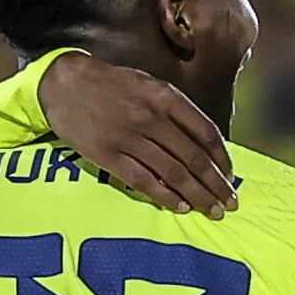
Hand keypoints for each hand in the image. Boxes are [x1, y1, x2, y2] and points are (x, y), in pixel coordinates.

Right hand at [37, 57, 233, 215]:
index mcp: (165, 97)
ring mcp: (130, 139)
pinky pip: (144, 182)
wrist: (64, 85)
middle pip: (194, 159)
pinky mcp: (110, 157)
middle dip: (216, 185)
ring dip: (198, 196)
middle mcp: (151, 119)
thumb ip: (175, 108)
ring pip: (174, 174)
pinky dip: (166, 197)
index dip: (223, 158)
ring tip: (213, 210)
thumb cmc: (111, 84)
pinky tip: (181, 207)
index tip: (231, 175)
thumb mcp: (148, 83)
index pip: (206, 133)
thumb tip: (203, 140)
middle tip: (230, 203)